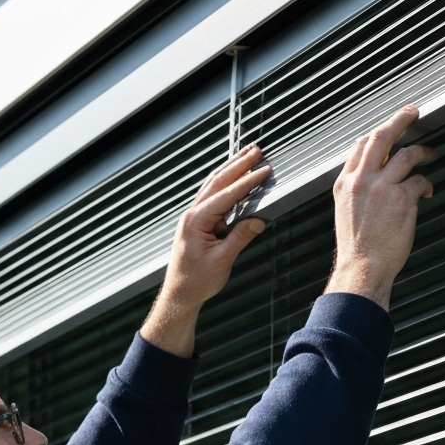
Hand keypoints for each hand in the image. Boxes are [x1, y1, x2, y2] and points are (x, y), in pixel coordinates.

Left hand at [141, 145, 271, 356]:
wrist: (179, 294)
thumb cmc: (197, 280)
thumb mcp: (222, 260)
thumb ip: (240, 237)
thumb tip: (259, 219)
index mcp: (196, 220)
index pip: (226, 195)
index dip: (247, 181)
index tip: (264, 169)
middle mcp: (193, 214)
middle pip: (218, 182)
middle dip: (238, 164)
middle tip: (257, 150)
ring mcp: (194, 216)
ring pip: (214, 186)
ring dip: (231, 169)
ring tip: (248, 155)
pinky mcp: (198, 222)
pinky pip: (213, 197)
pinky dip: (226, 184)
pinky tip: (235, 177)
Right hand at [325, 106, 434, 310]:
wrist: (362, 267)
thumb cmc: (357, 246)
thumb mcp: (346, 211)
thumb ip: (358, 190)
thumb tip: (375, 176)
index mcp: (345, 182)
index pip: (361, 145)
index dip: (378, 132)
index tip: (390, 127)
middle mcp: (362, 180)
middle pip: (382, 137)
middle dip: (400, 119)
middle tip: (413, 111)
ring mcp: (382, 187)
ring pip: (406, 154)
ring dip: (423, 151)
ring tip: (432, 152)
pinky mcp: (402, 198)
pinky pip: (420, 180)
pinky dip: (426, 184)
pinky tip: (427, 192)